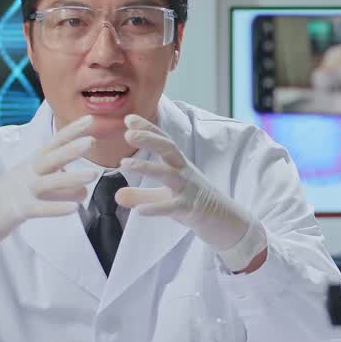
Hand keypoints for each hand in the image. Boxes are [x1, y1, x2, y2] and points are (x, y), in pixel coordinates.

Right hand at [0, 115, 99, 260]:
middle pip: (51, 158)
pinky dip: (57, 207)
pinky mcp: (18, 210)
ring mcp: (22, 190)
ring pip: (49, 182)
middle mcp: (27, 173)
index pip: (54, 143)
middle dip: (71, 148)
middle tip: (91, 140)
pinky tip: (74, 209)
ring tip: (93, 175)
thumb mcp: (35, 190)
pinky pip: (40, 208)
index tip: (90, 119)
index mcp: (31, 164)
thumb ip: (60, 190)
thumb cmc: (8, 200)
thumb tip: (84, 192)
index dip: (71, 131)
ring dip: (71, 178)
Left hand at [115, 114, 266, 271]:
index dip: (147, 129)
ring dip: (147, 167)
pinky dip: (156, 207)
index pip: (163, 141)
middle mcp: (184, 172)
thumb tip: (117, 195)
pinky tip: (139, 211)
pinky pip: (173, 206)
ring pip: (168, 174)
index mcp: (179, 165)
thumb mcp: (165, 198)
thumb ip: (141, 195)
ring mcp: (189, 189)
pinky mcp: (191, 209)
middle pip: (168, 149)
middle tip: (128, 133)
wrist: (224, 222)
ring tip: (124, 163)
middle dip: (149, 139)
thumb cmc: (194, 204)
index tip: (128, 119)